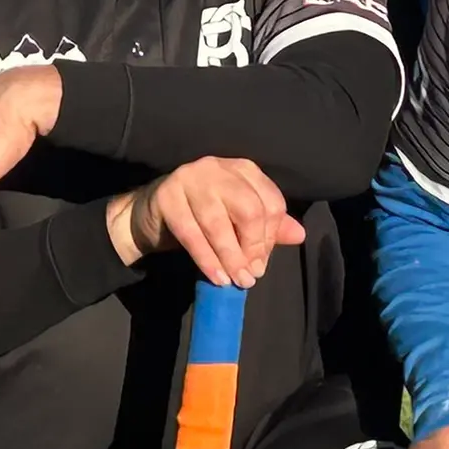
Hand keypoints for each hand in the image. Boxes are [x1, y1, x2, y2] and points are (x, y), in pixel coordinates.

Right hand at [110, 155, 304, 288]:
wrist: (148, 217)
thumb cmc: (199, 217)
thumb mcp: (236, 221)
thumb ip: (267, 227)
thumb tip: (300, 235)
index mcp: (242, 169)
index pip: (270, 201)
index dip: (271, 237)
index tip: (262, 262)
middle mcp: (218, 167)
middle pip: (248, 208)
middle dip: (253, 247)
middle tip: (251, 274)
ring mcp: (190, 177)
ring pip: (219, 223)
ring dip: (230, 258)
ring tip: (236, 281)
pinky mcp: (167, 195)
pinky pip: (191, 233)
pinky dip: (207, 260)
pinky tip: (217, 278)